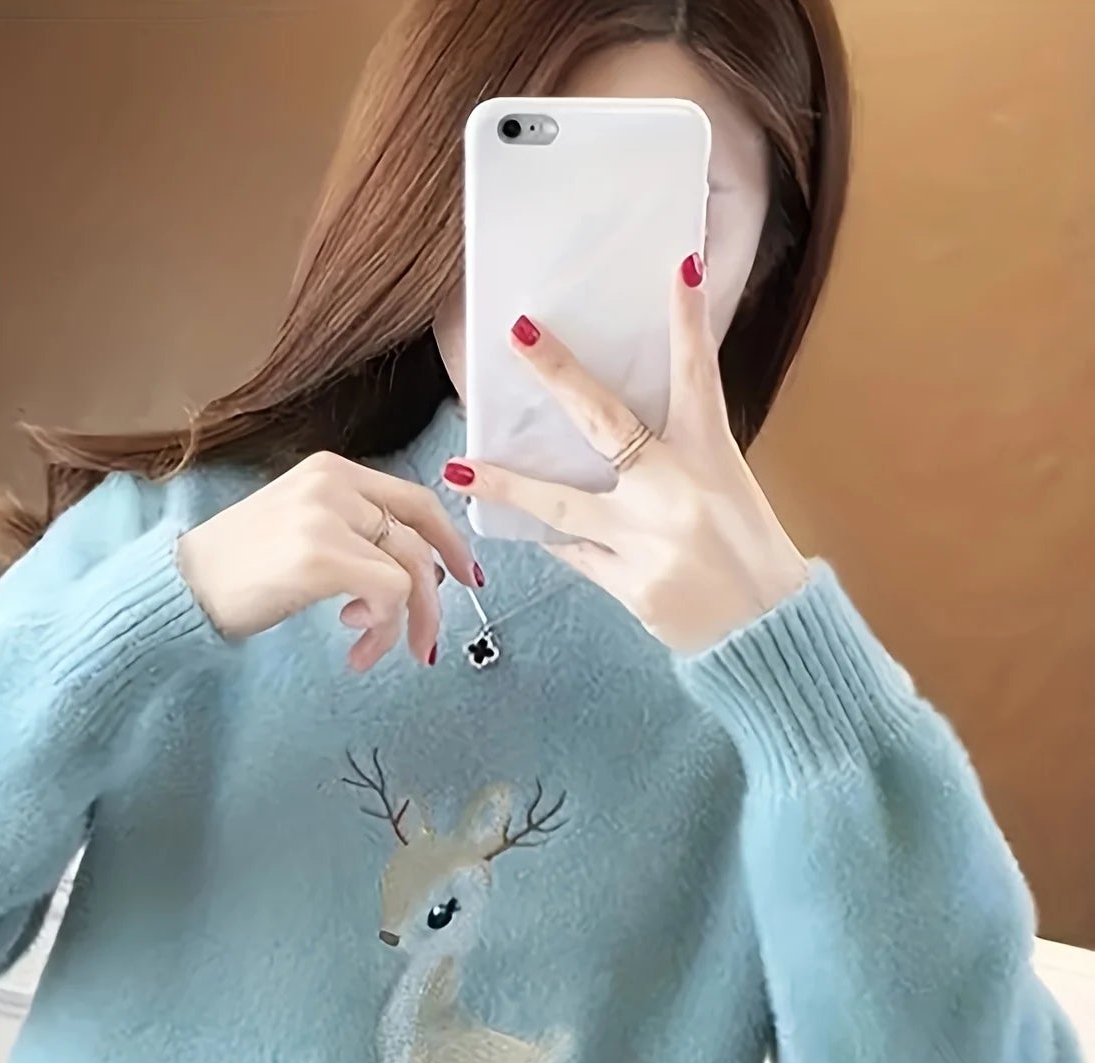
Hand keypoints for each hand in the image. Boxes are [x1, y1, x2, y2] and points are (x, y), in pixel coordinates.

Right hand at [177, 451, 479, 669]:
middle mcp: (334, 483)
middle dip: (434, 599)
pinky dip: (382, 628)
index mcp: (331, 471)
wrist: (182, 588)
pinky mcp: (321, 556)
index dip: (449, 540)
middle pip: (420, 538)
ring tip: (368, 651)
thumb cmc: (238, 571)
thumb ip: (354, 532)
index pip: (414, 498)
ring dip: (403, 623)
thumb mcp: (301, 530)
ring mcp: (327, 516)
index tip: (465, 578)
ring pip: (411, 570)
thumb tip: (413, 571)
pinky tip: (352, 643)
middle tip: (427, 643)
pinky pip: (389, 593)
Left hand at [442, 257, 809, 656]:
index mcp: (711, 457)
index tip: (679, 268)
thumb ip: (678, 455)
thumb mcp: (728, 485)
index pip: (700, 376)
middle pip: (608, 426)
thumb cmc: (749, 552)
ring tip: (460, 468)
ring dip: (508, 485)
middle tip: (520, 334)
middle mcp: (676, 493)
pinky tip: (526, 528)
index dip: (690, 321)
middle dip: (561, 376)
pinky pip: (576, 554)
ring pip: (562, 506)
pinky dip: (556, 540)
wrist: (763, 633)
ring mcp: (647, 541)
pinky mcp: (629, 585)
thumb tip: (617, 427)